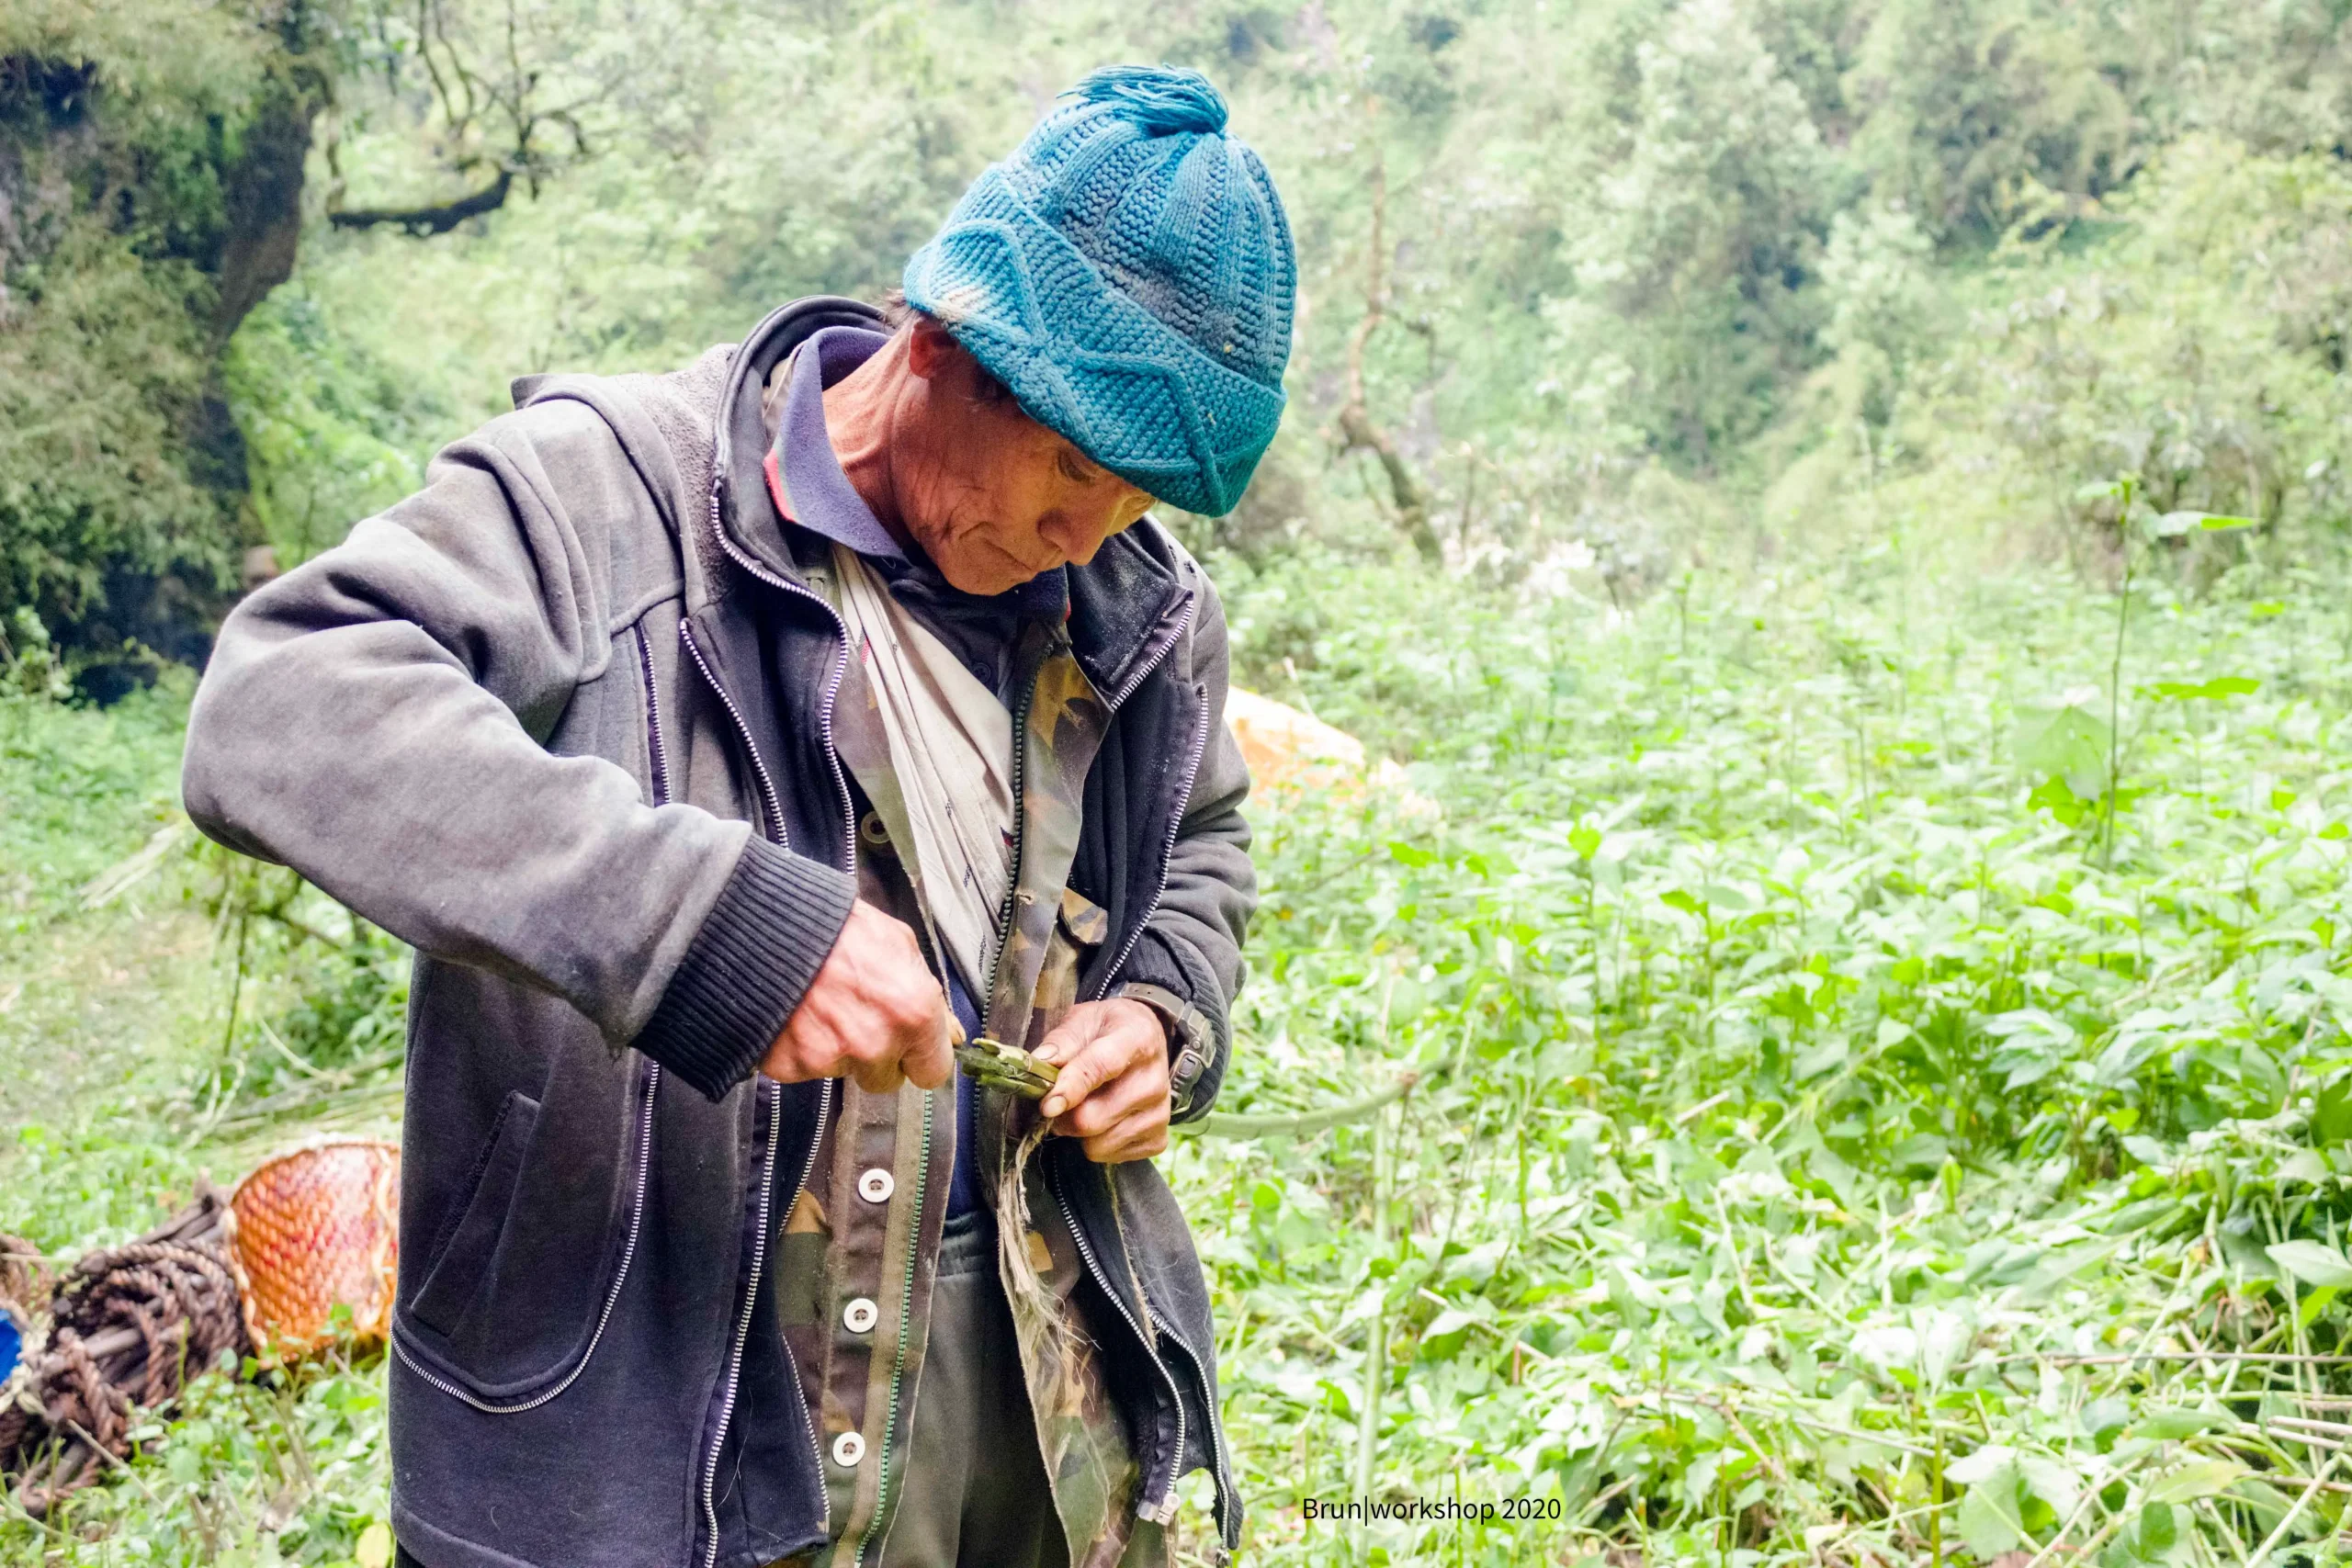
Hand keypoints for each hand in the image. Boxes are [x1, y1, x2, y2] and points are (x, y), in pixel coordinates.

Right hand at [760, 900, 951, 1094]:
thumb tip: (949, 1034)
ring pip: (846, 1072)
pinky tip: (799, 1015)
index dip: (921, 1058)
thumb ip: (929, 996)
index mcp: (913, 1014)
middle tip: (859, 1016)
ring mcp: (831, 1059)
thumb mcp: (901, 946)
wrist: (773, 924)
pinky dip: (803, 1048)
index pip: (933, 1072)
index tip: (911, 1048)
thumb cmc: (840, 927)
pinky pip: (806, 1069)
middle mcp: (875, 1045)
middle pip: (886, 1080)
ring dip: (840, 1050)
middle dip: (878, 1056)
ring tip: (824, 1006)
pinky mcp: (791, 1065)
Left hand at [1034, 999, 1171, 1162]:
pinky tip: (1104, 1120)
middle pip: (1093, 1118)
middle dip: (1064, 1114)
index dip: (1071, 1088)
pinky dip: (1097, 1143)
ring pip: (1097, 1144)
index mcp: (1138, 1039)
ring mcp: (1159, 1113)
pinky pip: (1109, 1156)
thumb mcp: (1083, 1020)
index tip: (1047, 1105)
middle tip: (1058, 1100)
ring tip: (1084, 1106)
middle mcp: (1155, 1080)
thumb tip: (1038, 1063)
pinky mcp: (1157, 1139)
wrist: (1145, 1041)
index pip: (1102, 1067)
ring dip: (1079, 1132)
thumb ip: (1061, 1042)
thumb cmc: (1107, 1031)